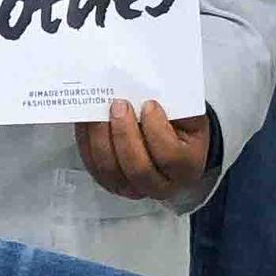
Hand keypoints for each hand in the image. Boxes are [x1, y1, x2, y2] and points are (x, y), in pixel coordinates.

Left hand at [75, 100, 211, 201]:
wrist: (171, 142)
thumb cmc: (181, 127)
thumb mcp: (188, 113)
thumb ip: (175, 104)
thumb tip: (147, 88)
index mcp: (187, 166)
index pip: (170, 155)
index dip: (156, 130)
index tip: (150, 104)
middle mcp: (160, 185)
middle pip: (138, 167)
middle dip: (124, 133)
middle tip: (119, 105)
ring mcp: (132, 188)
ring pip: (110, 169)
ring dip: (101, 136)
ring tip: (100, 110)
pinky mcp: (109, 182)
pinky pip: (93, 165)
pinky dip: (87, 141)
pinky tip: (89, 120)